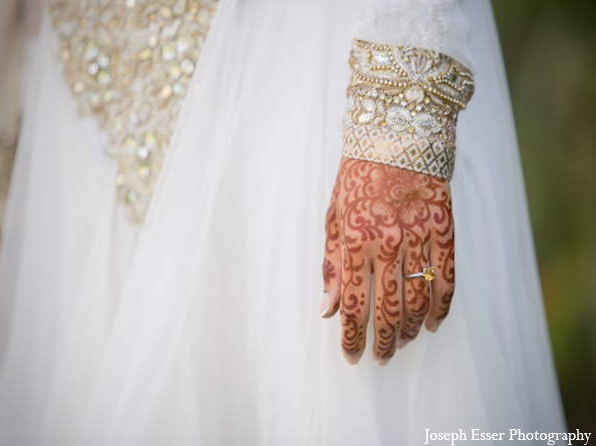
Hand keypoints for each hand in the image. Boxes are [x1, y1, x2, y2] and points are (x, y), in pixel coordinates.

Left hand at [321, 157, 454, 365]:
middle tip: (380, 357)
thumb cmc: (358, 176)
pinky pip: (448, 281)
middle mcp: (388, 245)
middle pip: (389, 312)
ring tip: (404, 342)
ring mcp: (420, 239)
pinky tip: (435, 324)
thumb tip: (327, 309)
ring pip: (420, 302)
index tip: (351, 355)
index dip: (352, 337)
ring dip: (412, 330)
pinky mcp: (445, 232)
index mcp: (355, 241)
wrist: (398, 135)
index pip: (354, 305)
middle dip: (383, 343)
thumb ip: (331, 265)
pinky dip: (442, 308)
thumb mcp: (333, 217)